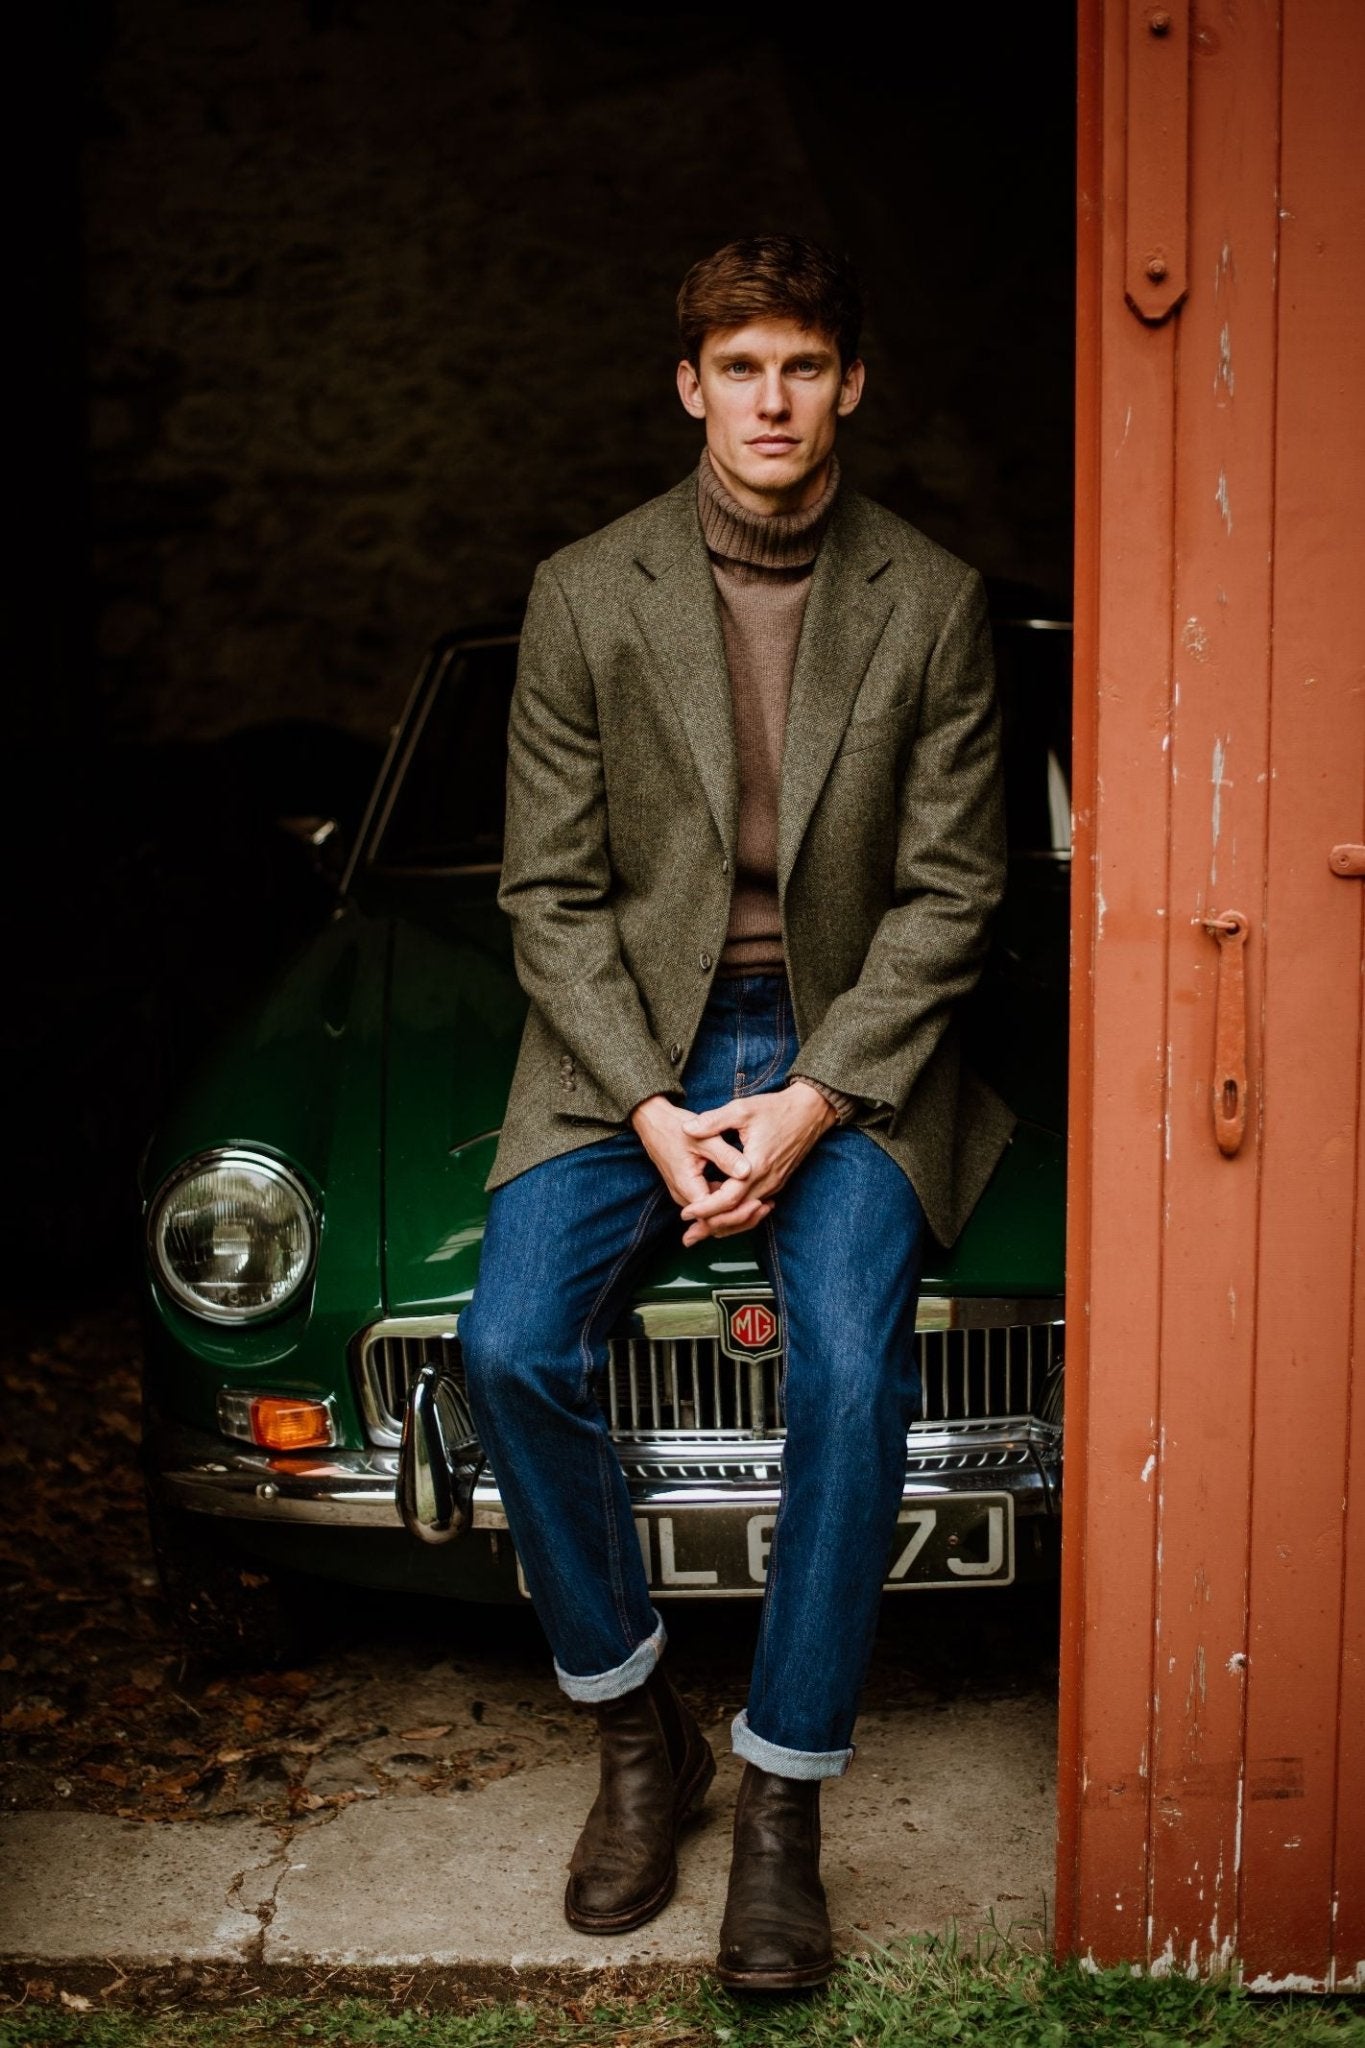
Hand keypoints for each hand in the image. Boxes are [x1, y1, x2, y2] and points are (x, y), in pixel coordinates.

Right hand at [630, 1095, 752, 1235]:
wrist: (653, 1122)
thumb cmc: (675, 1127)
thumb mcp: (703, 1139)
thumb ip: (725, 1156)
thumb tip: (747, 1172)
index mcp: (687, 1187)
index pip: (715, 1213)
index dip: (738, 1212)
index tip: (760, 1202)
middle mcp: (684, 1197)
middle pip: (715, 1220)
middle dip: (742, 1217)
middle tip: (768, 1207)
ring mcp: (686, 1196)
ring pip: (714, 1216)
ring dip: (737, 1213)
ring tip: (765, 1206)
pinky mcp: (691, 1191)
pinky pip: (712, 1206)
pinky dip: (729, 1205)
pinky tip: (752, 1197)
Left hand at [674, 1082, 835, 1244]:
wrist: (810, 1112)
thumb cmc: (776, 1109)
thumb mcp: (741, 1110)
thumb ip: (713, 1121)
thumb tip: (687, 1129)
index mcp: (757, 1165)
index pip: (728, 1199)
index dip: (705, 1208)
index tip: (686, 1213)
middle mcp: (767, 1181)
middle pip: (737, 1215)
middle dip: (711, 1226)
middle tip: (688, 1237)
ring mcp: (774, 1185)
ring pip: (747, 1215)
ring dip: (724, 1225)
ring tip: (701, 1232)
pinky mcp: (777, 1183)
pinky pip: (754, 1207)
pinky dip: (737, 1215)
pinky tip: (722, 1217)